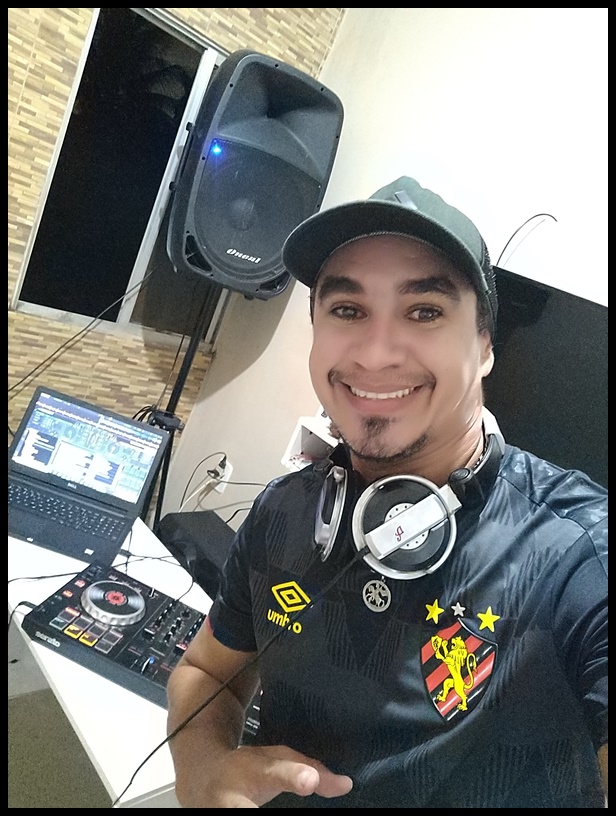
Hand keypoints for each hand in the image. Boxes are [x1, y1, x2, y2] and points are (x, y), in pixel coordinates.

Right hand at [175, 743, 352, 807]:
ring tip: (289, 814)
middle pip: (247, 810)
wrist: (201, 781)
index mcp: (248, 771)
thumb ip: (310, 768)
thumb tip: (345, 785)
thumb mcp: (276, 758)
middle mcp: (230, 802)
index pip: (274, 772)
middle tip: (294, 807)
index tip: (309, 781)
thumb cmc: (246, 769)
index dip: (292, 776)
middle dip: (264, 811)